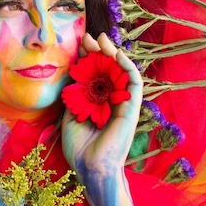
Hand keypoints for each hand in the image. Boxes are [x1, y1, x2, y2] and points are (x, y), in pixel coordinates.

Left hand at [62, 33, 142, 183]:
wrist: (90, 169)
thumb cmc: (80, 149)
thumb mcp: (71, 117)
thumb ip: (75, 97)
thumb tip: (73, 75)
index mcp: (98, 103)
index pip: (96, 75)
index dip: (88, 59)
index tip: (78, 45)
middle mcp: (112, 101)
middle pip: (109, 70)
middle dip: (99, 52)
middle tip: (87, 37)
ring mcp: (123, 104)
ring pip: (122, 73)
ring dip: (113, 54)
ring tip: (101, 40)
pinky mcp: (132, 109)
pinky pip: (134, 84)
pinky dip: (128, 67)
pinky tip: (117, 54)